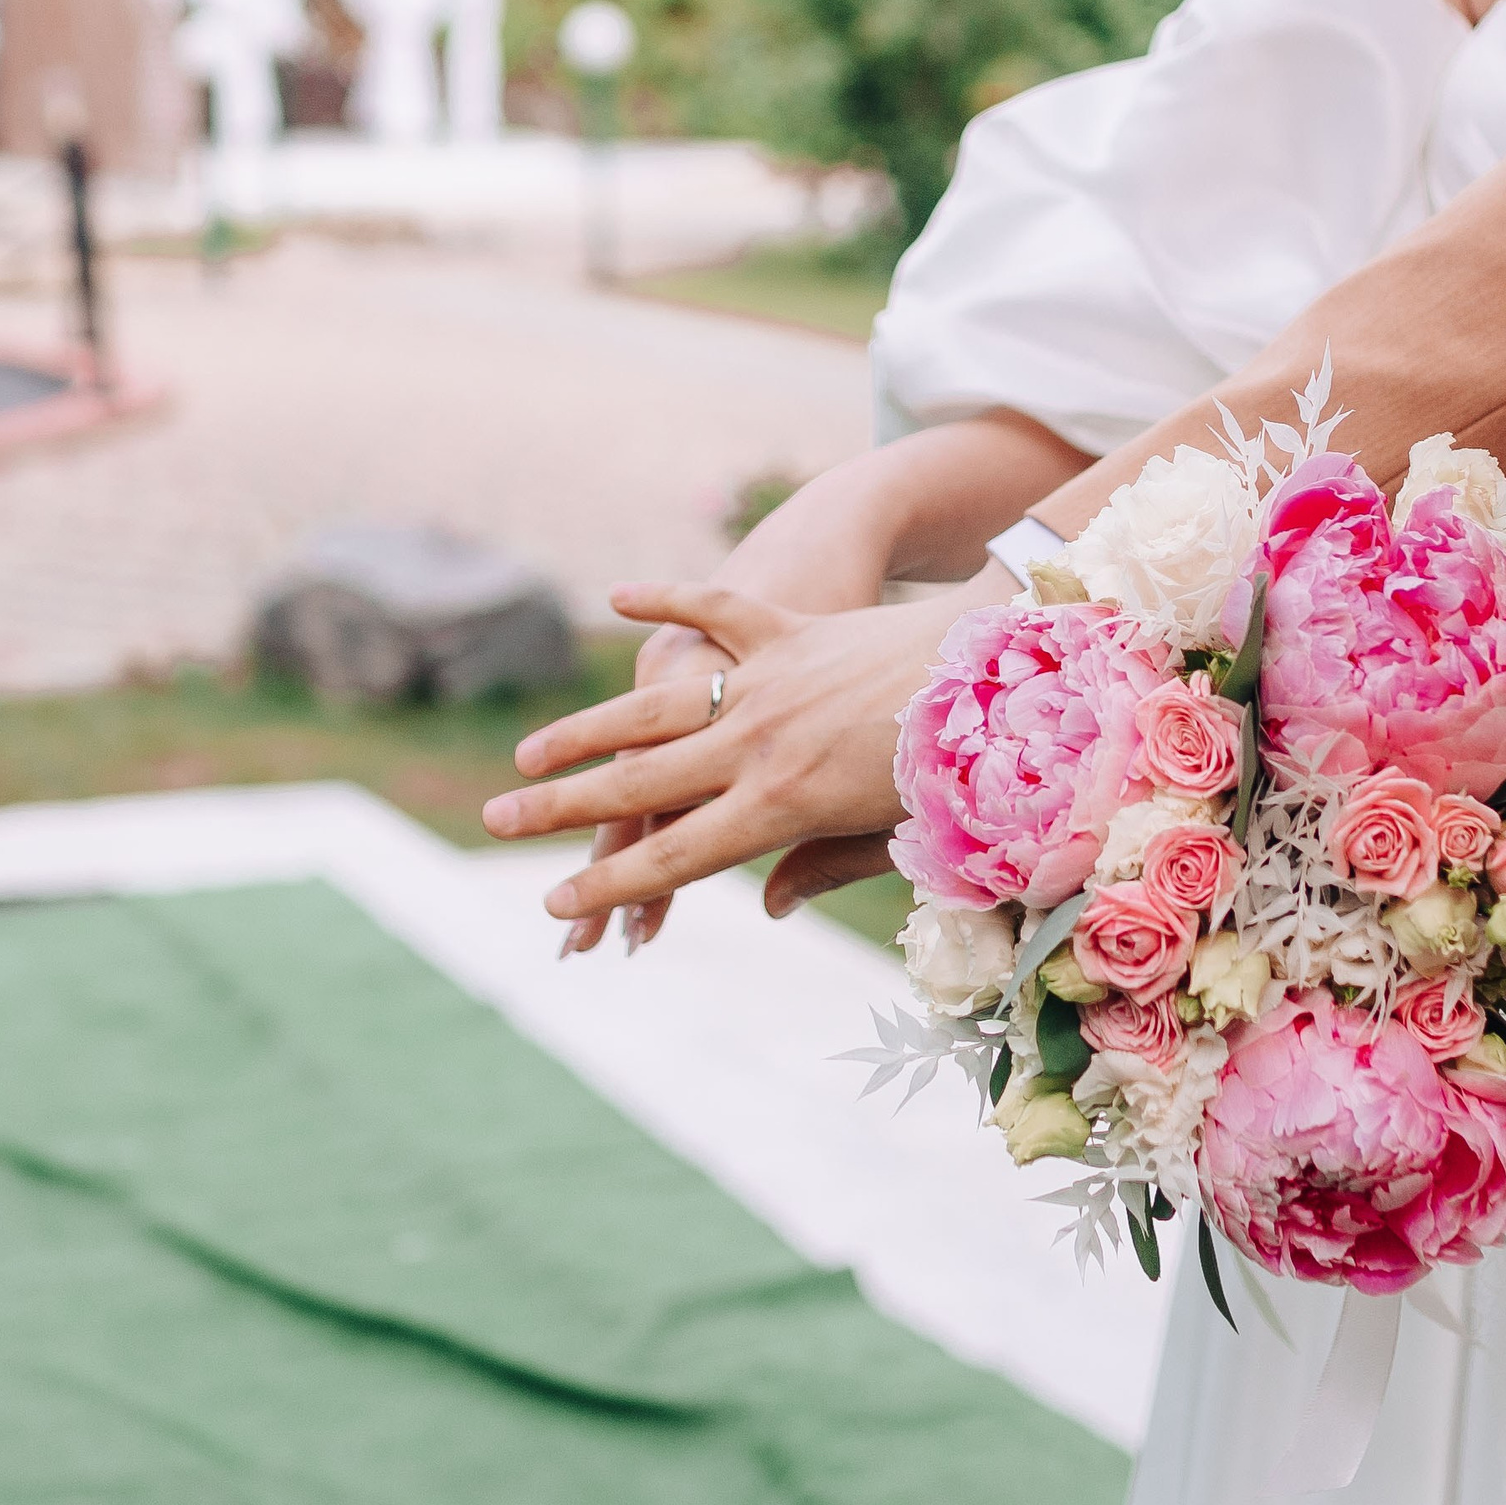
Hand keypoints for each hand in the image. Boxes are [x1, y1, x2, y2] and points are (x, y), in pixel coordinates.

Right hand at [483, 577, 992, 924]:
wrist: (1009, 674)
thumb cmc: (963, 772)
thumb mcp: (894, 838)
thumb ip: (823, 868)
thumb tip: (766, 907)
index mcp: (783, 805)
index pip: (675, 856)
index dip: (609, 884)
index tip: (554, 902)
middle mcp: (759, 742)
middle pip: (640, 785)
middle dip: (561, 811)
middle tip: (496, 824)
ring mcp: (767, 679)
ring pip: (655, 707)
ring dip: (585, 729)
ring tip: (530, 754)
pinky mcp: (788, 627)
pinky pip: (716, 606)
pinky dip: (668, 599)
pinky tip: (617, 598)